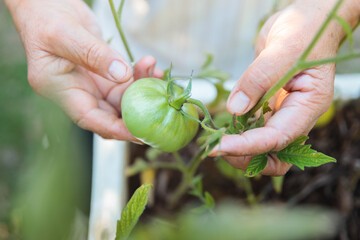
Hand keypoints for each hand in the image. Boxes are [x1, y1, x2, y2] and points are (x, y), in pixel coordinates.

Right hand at [6, 0, 161, 140]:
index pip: (89, 118)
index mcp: (59, 88)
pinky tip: (151, 68)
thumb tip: (123, 75)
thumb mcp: (66, 34)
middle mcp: (76, 91)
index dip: (115, 129)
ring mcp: (91, 83)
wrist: (46, 3)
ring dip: (141, 88)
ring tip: (154, 70)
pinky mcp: (103, 72)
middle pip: (109, 113)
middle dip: (135, 112)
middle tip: (159, 107)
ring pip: (121, 98)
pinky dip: (140, 78)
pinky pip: (124, 82)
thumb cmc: (45, 17)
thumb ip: (94, 55)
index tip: (140, 133)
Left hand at [209, 0, 359, 175]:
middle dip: (246, 157)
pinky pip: (253, 128)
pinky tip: (222, 126)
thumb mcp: (282, 49)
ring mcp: (282, 112)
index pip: (278, 138)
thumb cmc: (303, 30)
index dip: (248, 146)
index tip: (220, 147)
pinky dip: (237, 132)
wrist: (303, 21)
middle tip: (217, 147)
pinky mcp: (268, 106)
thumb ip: (259, 79)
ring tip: (215, 138)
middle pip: (275, 155)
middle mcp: (296, 115)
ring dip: (238, 148)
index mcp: (308, 105)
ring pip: (262, 146)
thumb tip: (235, 110)